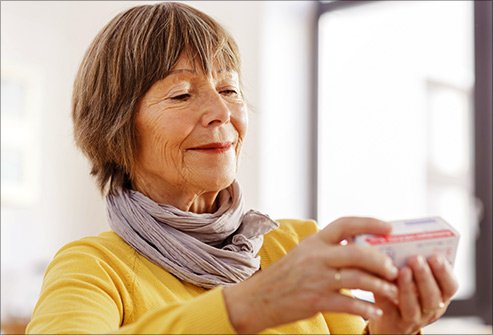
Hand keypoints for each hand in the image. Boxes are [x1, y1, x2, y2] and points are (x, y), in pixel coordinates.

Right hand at [223, 217, 399, 333]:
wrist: (258, 298)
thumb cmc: (284, 276)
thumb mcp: (303, 254)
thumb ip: (327, 249)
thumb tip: (358, 246)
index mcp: (314, 241)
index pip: (345, 224)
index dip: (369, 223)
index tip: (389, 227)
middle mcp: (316, 256)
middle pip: (358, 252)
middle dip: (381, 261)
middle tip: (393, 269)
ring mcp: (317, 278)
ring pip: (358, 278)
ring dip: (380, 287)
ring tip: (393, 292)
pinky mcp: (316, 300)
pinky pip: (349, 303)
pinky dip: (366, 308)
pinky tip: (375, 311)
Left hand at [369, 254, 458, 333]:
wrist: (389, 318)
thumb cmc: (402, 288)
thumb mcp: (414, 277)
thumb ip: (412, 262)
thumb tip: (402, 239)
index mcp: (440, 295)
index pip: (450, 286)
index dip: (444, 272)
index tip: (435, 256)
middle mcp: (431, 309)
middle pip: (432, 296)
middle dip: (424, 276)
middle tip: (415, 259)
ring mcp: (413, 319)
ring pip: (413, 307)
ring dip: (408, 288)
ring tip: (402, 271)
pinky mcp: (394, 323)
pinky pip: (390, 311)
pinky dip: (386, 296)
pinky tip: (382, 284)